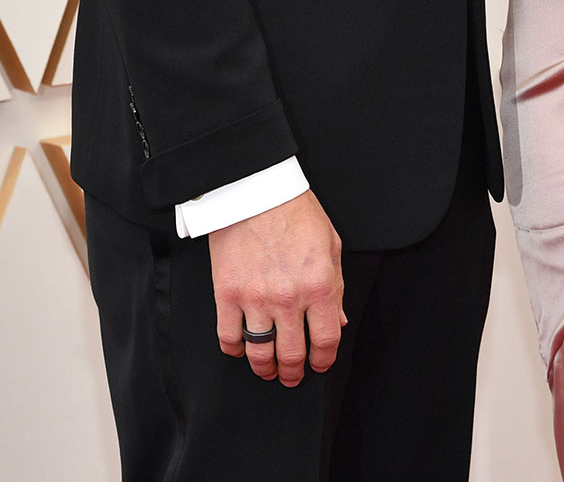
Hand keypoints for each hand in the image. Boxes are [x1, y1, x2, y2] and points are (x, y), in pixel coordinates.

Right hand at [209, 190, 345, 384]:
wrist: (256, 188)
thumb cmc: (295, 210)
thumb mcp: (330, 244)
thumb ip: (336, 285)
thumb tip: (336, 320)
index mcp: (320, 284)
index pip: (326, 340)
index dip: (324, 360)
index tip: (319, 363)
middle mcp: (289, 297)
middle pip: (292, 355)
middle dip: (293, 372)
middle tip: (291, 375)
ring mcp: (255, 298)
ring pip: (260, 354)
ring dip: (265, 368)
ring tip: (267, 369)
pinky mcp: (226, 294)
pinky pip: (229, 338)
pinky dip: (235, 351)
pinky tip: (242, 348)